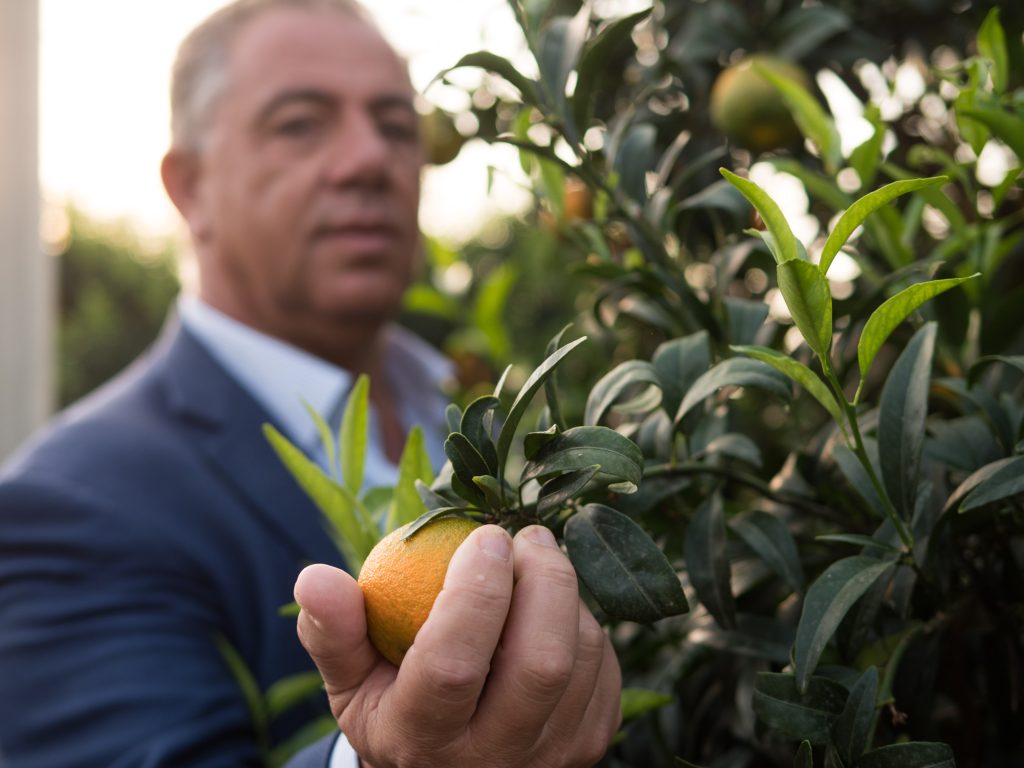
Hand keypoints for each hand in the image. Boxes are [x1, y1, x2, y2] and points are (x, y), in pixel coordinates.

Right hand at [293, 524, 621, 767]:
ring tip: (536, 563)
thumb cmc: (393, 706)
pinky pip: (603, 666)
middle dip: (542, 580)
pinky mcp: (590, 744)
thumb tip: (315, 577)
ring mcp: (551, 758)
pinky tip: (553, 607)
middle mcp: (494, 760)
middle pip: (540, 663)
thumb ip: (332, 631)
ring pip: (580, 658)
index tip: (484, 534)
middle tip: (527, 535)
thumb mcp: (349, 680)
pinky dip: (584, 621)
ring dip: (565, 595)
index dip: (474, 591)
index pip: (454, 664)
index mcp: (424, 739)